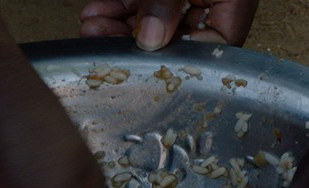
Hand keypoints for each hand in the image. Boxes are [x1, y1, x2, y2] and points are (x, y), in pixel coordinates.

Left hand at [80, 0, 257, 49]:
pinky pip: (135, 4)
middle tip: (107, 44)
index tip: (148, 61)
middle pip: (176, 39)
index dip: (180, 60)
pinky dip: (114, 10)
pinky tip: (96, 13)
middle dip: (136, 43)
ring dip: (118, 28)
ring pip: (150, 24)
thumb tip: (152, 39)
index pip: (214, 47)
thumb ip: (166, 1)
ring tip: (94, 26)